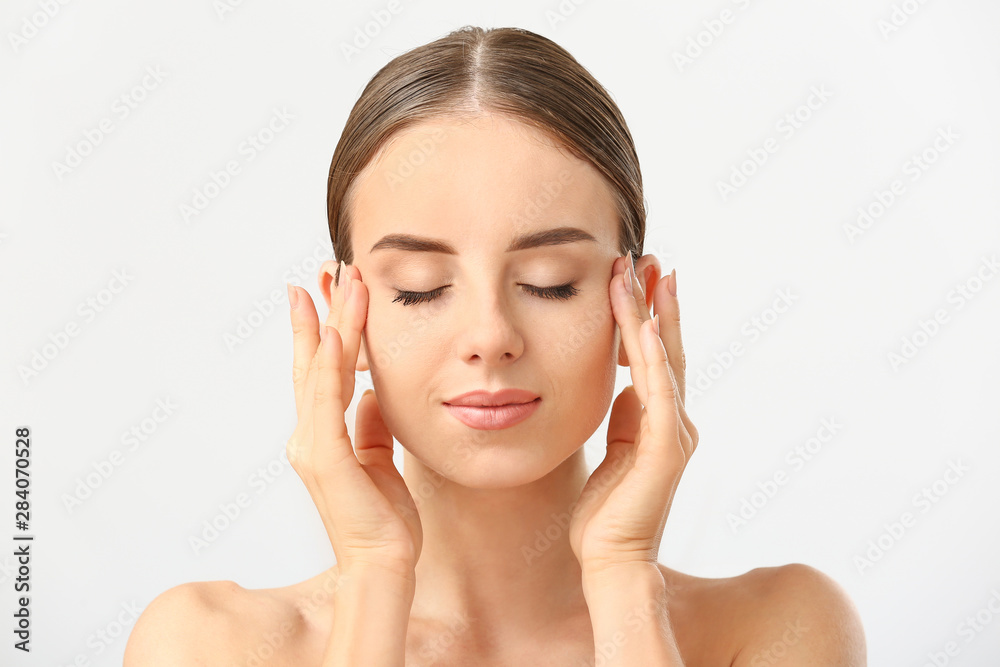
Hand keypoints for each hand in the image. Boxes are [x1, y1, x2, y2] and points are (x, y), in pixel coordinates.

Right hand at [285, 262, 421, 578]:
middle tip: (328, 268)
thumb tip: (370, 394)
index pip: (320, 371)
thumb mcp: (379, 458)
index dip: (321, 329)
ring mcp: (314, 447)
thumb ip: (369, 425)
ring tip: (342, 283)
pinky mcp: (328, 459)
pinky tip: (337, 335)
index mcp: (322, 435)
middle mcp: (309, 436)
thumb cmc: (384, 518)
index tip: (324, 289)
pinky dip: (330, 367)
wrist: (385, 563)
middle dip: (323, 313)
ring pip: (321, 372)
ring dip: (333, 324)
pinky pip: (327, 404)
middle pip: (315, 362)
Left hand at [569, 254, 698, 574]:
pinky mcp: (664, 450)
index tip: (638, 276)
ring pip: (663, 361)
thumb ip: (625, 416)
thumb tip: (623, 383)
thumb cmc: (606, 511)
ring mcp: (674, 433)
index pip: (655, 356)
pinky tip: (646, 326)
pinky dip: (653, 358)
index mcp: (660, 420)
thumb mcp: (615, 449)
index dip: (649, 315)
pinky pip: (657, 393)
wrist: (610, 559)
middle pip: (667, 348)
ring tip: (644, 274)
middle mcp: (675, 421)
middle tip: (649, 258)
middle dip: (657, 302)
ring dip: (652, 315)